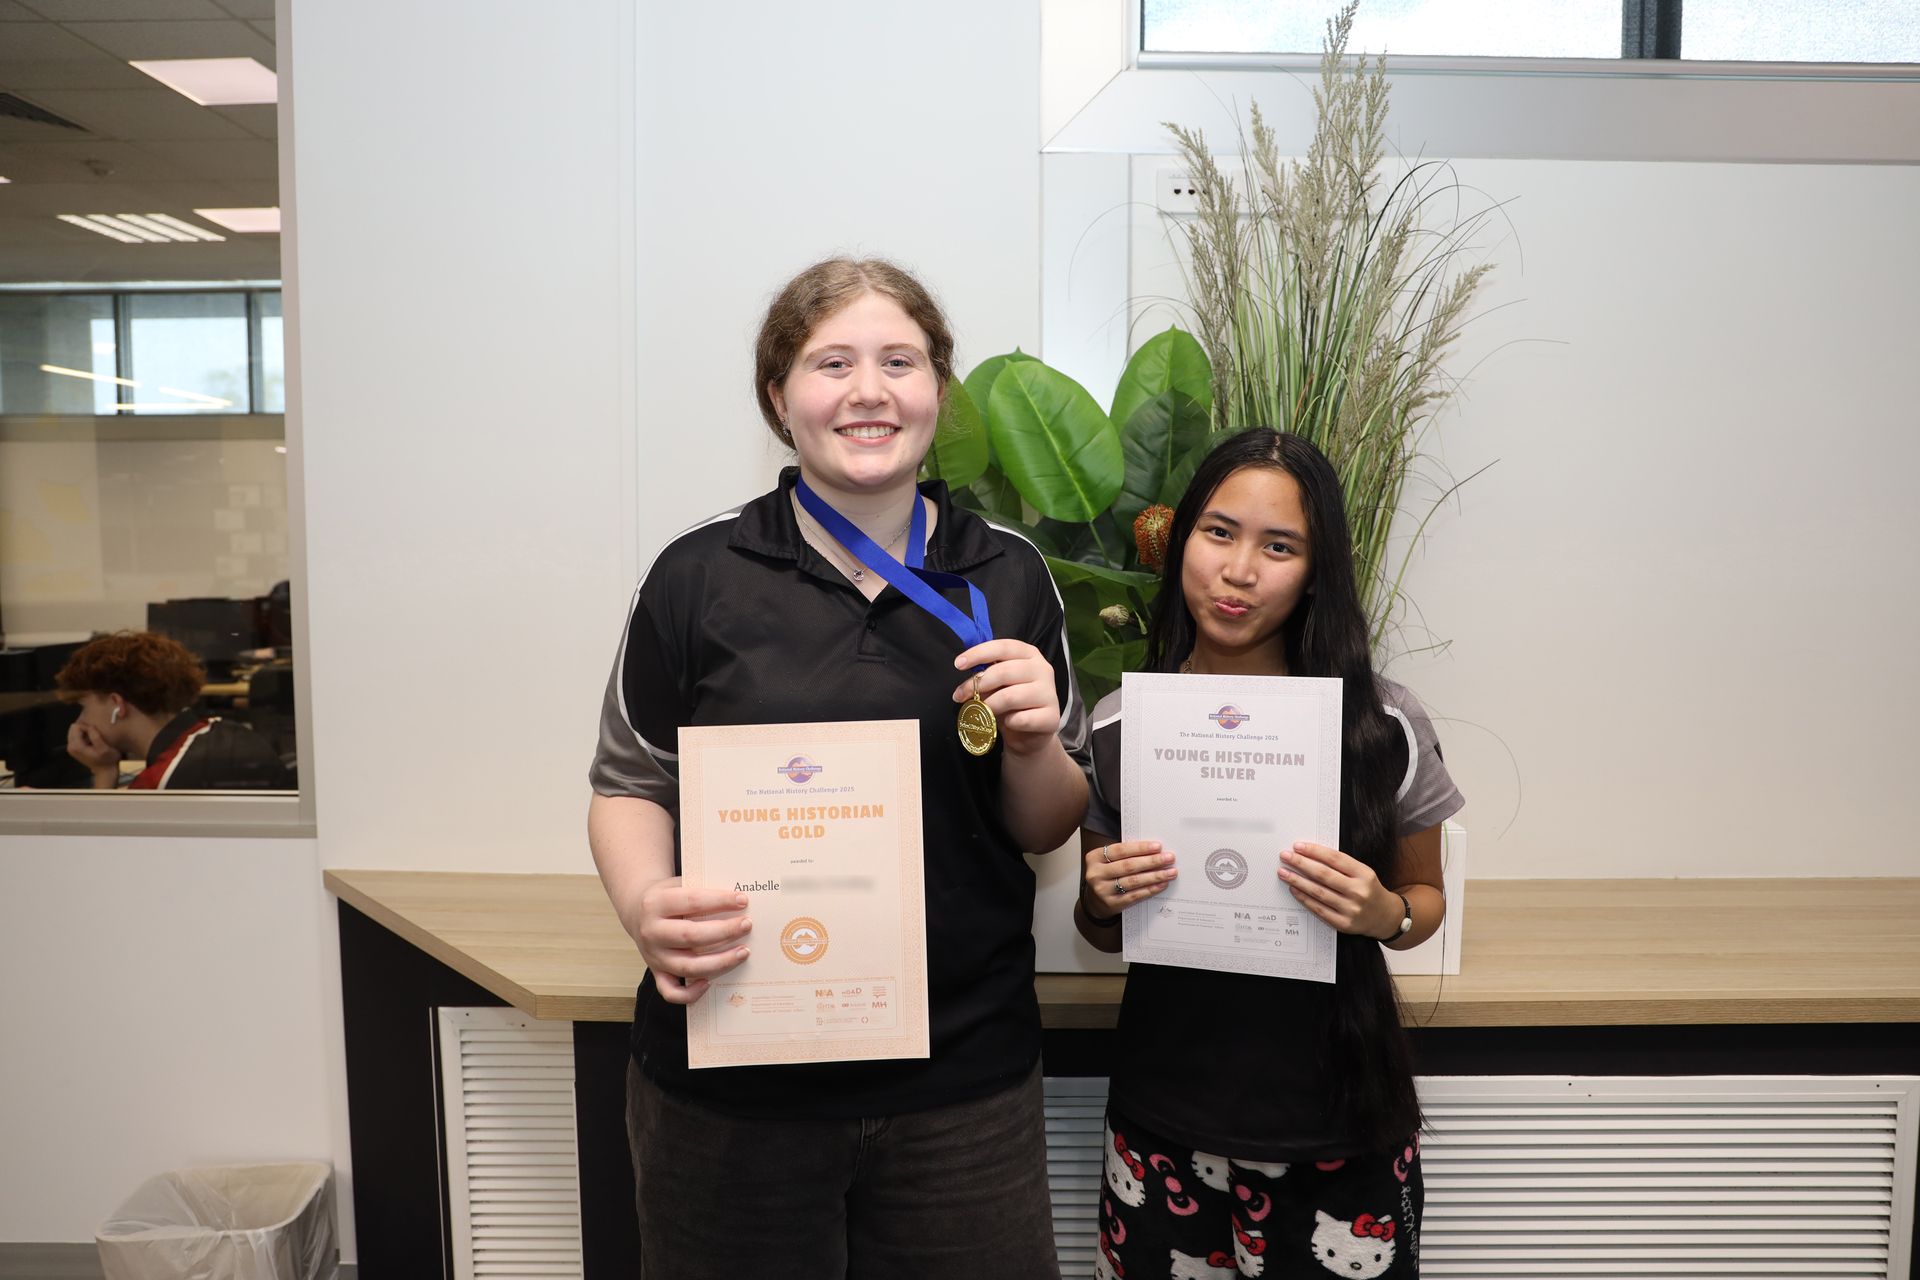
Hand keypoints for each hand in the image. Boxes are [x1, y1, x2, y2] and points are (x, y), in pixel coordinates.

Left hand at [67, 720, 122, 772]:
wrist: (106, 771)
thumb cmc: (107, 760)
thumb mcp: (104, 748)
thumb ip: (95, 737)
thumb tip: (90, 727)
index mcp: (76, 746)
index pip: (76, 727)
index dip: (87, 727)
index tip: (96, 733)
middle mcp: (70, 747)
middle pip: (73, 728)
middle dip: (84, 729)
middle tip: (95, 735)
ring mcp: (72, 748)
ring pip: (74, 731)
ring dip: (85, 732)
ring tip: (94, 738)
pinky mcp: (75, 749)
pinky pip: (76, 736)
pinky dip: (84, 736)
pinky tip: (92, 741)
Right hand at [616, 877, 751, 1005]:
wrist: (636, 911)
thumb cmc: (667, 898)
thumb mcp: (677, 885)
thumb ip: (701, 890)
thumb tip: (739, 899)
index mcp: (655, 903)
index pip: (692, 901)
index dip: (720, 901)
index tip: (742, 900)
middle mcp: (651, 931)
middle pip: (692, 936)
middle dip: (724, 931)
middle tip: (747, 925)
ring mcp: (653, 955)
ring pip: (688, 966)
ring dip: (720, 961)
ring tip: (743, 951)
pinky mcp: (656, 972)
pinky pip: (671, 991)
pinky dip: (691, 993)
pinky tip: (709, 982)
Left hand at [953, 639, 1060, 757]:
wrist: (1030, 735)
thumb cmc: (1011, 704)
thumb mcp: (997, 685)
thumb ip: (987, 676)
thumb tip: (968, 681)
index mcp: (1030, 654)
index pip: (1003, 647)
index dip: (979, 653)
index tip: (958, 664)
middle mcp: (1043, 669)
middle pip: (1004, 671)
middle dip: (977, 684)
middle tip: (960, 696)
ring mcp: (1049, 693)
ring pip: (1009, 696)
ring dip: (989, 705)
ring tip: (983, 711)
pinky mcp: (1051, 718)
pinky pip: (1020, 719)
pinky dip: (1008, 722)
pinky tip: (1008, 722)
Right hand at [1082, 839, 1176, 920]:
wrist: (1095, 900)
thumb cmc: (1107, 874)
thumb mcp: (1109, 861)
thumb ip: (1125, 854)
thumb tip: (1153, 849)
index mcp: (1095, 858)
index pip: (1120, 850)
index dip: (1140, 848)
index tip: (1158, 846)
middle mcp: (1096, 874)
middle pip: (1129, 866)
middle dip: (1152, 861)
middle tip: (1169, 858)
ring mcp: (1103, 890)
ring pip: (1133, 881)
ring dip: (1155, 876)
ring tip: (1170, 872)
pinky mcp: (1112, 904)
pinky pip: (1135, 896)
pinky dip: (1150, 889)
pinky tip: (1161, 884)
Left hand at [1278, 841, 1398, 938]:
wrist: (1385, 917)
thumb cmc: (1369, 890)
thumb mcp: (1362, 872)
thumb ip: (1341, 865)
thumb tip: (1310, 854)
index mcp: (1364, 874)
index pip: (1335, 859)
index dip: (1314, 851)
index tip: (1298, 846)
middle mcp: (1358, 891)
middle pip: (1324, 874)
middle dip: (1301, 863)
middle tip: (1285, 856)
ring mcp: (1351, 909)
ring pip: (1318, 892)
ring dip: (1297, 881)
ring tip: (1283, 872)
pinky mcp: (1343, 923)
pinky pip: (1319, 909)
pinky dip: (1304, 898)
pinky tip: (1294, 889)